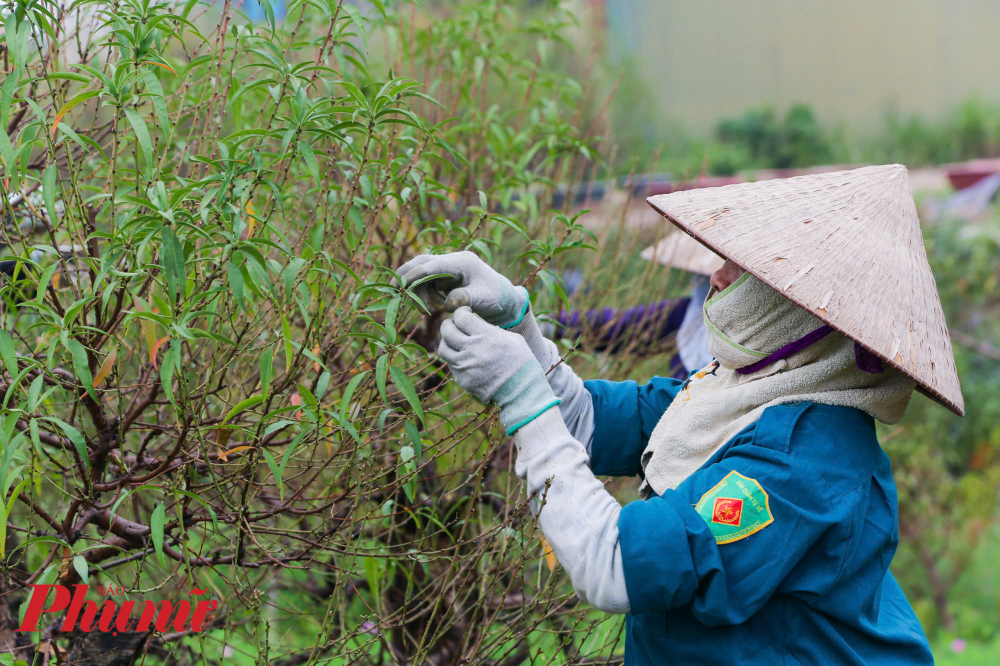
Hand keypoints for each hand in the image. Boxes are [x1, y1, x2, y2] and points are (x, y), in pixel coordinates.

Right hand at [396, 251, 527, 327]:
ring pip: (422, 276)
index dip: (414, 275)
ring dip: (421, 293)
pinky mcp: (446, 278)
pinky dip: (427, 296)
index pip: (431, 265)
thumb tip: (448, 303)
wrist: (503, 299)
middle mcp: (453, 261)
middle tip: (396, 291)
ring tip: (432, 311)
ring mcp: (448, 268)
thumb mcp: (482, 299)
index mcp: (462, 262)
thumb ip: (465, 298)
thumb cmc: (496, 297)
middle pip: (421, 262)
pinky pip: (427, 284)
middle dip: (407, 276)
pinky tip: (439, 307)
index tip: (401, 287)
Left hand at [439, 307, 559, 434]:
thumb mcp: (512, 338)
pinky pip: (451, 365)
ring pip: (443, 348)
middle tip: (455, 324)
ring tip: (455, 341)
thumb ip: (490, 328)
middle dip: (449, 324)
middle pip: (447, 330)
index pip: (461, 317)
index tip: (466, 313)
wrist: (521, 391)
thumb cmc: (521, 361)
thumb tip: (474, 321)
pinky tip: (465, 358)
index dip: (461, 312)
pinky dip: (455, 358)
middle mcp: (471, 350)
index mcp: (485, 336)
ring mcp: (464, 366)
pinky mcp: (462, 379)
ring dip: (447, 341)